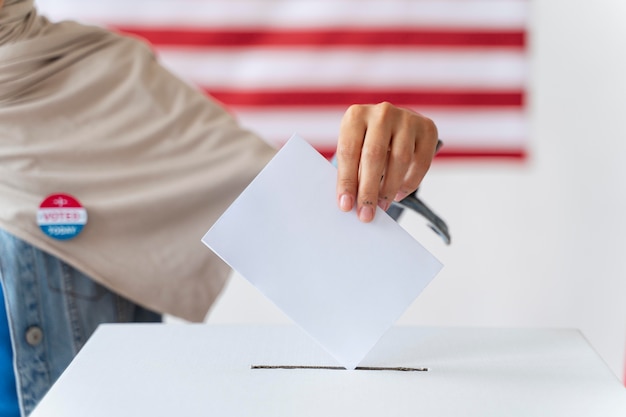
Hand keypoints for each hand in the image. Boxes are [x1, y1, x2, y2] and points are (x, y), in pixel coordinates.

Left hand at [335, 102, 438, 222]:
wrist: (392, 123)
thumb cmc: (366, 142)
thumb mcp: (353, 149)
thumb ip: (351, 171)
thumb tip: (350, 204)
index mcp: (355, 116)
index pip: (348, 151)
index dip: (347, 181)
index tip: (346, 205)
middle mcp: (382, 113)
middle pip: (374, 156)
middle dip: (369, 190)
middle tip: (366, 215)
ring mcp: (407, 119)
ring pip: (400, 160)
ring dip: (390, 189)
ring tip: (382, 206)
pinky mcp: (427, 129)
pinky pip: (421, 163)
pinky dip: (409, 183)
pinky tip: (398, 194)